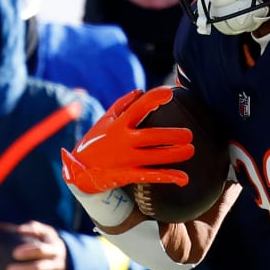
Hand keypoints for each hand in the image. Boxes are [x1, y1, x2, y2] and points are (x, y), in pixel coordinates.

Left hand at [2, 221, 68, 269]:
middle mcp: (56, 265)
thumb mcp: (46, 232)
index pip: (42, 250)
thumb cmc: (48, 243)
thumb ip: (34, 228)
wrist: (67, 260)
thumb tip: (19, 229)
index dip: (29, 252)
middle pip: (41, 268)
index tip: (14, 253)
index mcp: (54, 249)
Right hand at [60, 88, 192, 194]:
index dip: (152, 99)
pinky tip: (183, 178)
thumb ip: (122, 105)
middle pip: (151, 136)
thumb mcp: (105, 122)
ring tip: (190, 150)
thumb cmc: (96, 142)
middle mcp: (122, 141)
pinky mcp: (128, 175)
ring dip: (174, 154)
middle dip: (171, 135)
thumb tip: (140, 91)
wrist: (79, 171)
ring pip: (154, 157)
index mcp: (118, 125)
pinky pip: (151, 176)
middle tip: (189, 134)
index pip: (136, 108)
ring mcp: (126, 159)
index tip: (169, 93)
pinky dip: (168, 177)